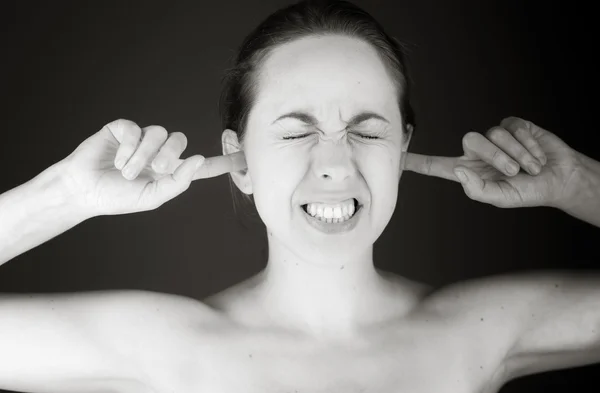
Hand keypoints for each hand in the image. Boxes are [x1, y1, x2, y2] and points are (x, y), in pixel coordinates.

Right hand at [59, 119, 246, 215]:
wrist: (84, 191)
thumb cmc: (117, 197)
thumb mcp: (152, 197)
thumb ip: (177, 182)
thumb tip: (198, 160)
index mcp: (171, 171)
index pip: (202, 165)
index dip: (224, 162)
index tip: (245, 157)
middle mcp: (160, 152)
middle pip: (180, 140)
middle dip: (168, 156)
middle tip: (154, 170)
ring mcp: (142, 138)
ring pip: (158, 132)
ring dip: (143, 155)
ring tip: (127, 170)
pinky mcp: (123, 129)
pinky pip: (135, 128)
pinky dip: (128, 147)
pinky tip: (117, 158)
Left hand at [402, 117, 581, 207]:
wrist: (558, 178)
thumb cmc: (528, 191)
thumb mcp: (502, 197)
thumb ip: (478, 189)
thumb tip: (459, 171)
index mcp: (468, 171)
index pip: (435, 165)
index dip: (416, 162)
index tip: (396, 157)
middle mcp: (476, 152)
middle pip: (470, 141)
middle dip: (497, 156)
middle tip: (516, 172)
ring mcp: (494, 137)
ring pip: (493, 134)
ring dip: (516, 153)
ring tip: (530, 166)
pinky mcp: (512, 126)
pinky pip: (512, 127)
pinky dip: (527, 143)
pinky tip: (537, 154)